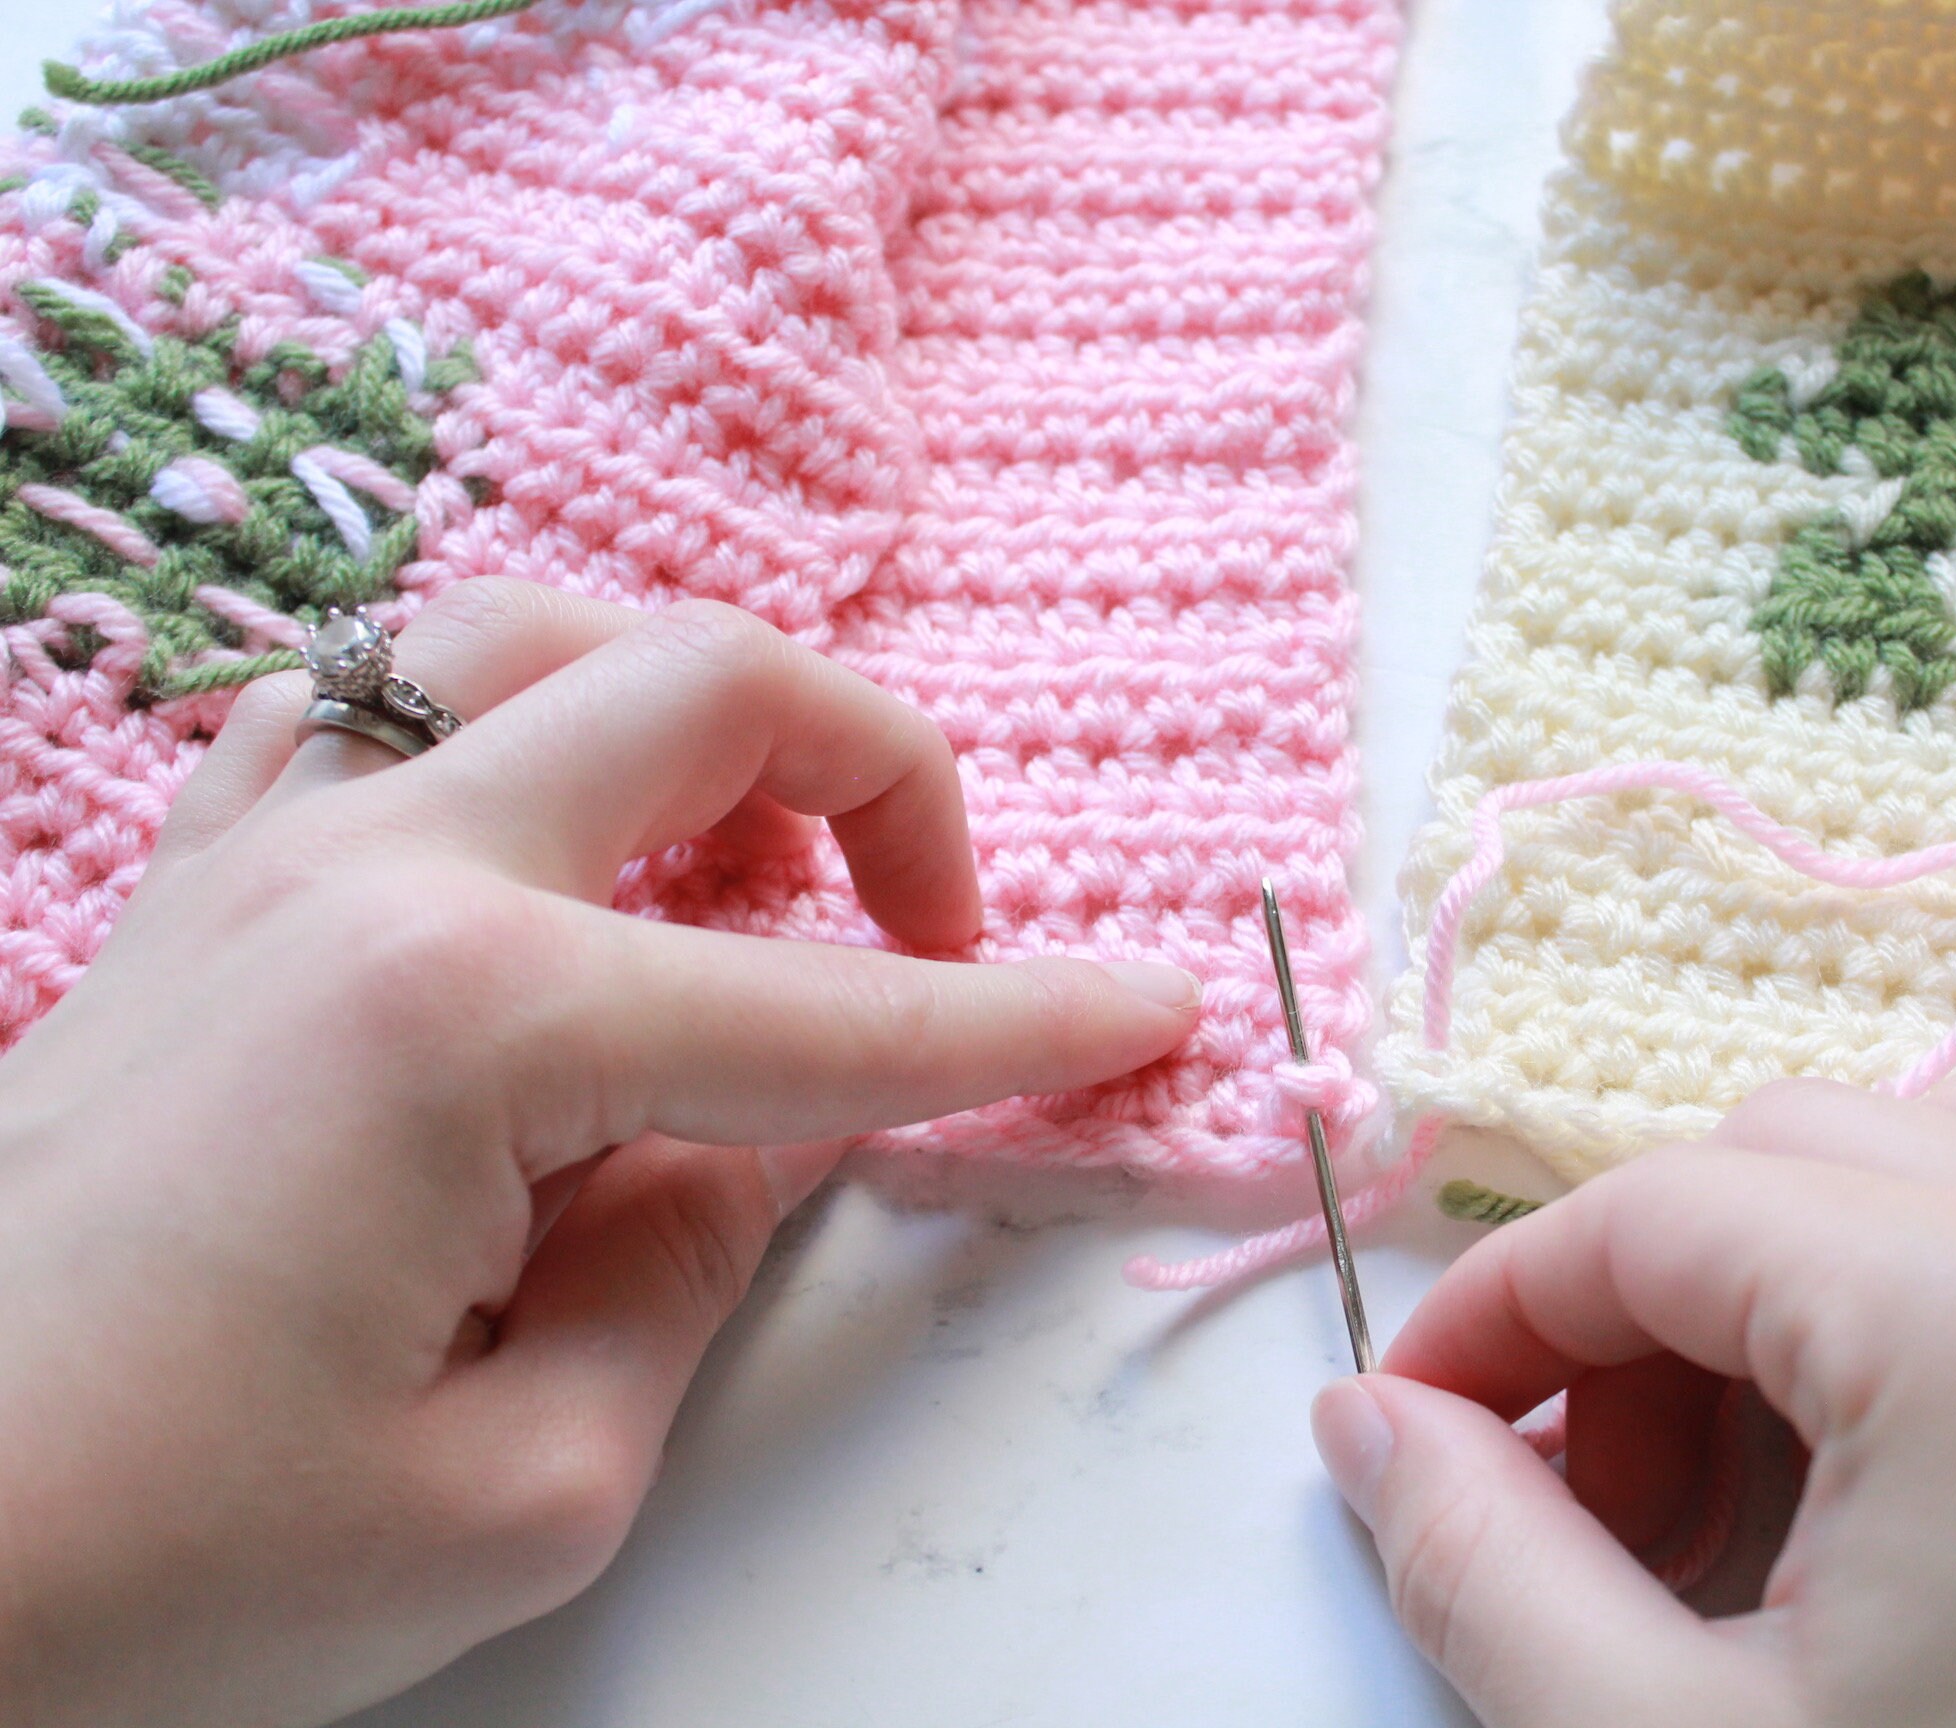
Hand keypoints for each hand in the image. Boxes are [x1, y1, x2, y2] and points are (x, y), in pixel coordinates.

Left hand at [0, 580, 1200, 1725]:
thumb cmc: (150, 1571)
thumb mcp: (513, 1489)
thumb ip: (689, 1273)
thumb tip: (769, 1133)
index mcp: (472, 1015)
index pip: (831, 1013)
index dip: (1021, 1021)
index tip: (1154, 1006)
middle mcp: (366, 869)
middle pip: (696, 681)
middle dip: (879, 775)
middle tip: (936, 931)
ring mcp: (250, 855)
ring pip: (524, 633)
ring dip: (686, 713)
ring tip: (744, 868)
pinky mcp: (175, 895)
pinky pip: (354, 705)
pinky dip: (490, 728)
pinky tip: (526, 850)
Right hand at [1315, 1067, 1955, 1727]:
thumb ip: (1484, 1569)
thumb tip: (1376, 1429)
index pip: (1654, 1215)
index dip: (1498, 1312)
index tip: (1420, 1424)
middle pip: (1783, 1160)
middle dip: (1644, 1311)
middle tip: (1595, 1509)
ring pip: (1930, 1160)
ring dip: (1793, 1287)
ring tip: (1754, 1500)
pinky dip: (1941, 1295)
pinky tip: (1903, 1480)